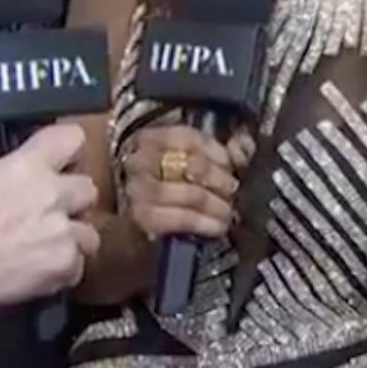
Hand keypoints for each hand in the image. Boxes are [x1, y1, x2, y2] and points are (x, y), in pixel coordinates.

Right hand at [0, 121, 102, 307]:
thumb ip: (15, 170)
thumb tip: (28, 171)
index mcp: (29, 166)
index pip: (73, 138)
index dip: (70, 151)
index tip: (67, 161)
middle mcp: (52, 194)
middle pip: (88, 189)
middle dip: (73, 202)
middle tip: (52, 213)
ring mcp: (63, 231)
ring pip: (90, 232)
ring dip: (72, 239)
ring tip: (45, 247)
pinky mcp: (64, 265)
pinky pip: (78, 265)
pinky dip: (63, 269)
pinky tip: (39, 268)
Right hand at [117, 122, 252, 240]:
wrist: (124, 229)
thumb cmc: (162, 188)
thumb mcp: (183, 160)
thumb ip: (214, 151)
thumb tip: (242, 146)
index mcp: (150, 139)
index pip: (190, 138)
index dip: (219, 152)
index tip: (235, 165)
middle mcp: (140, 161)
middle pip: (194, 165)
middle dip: (221, 181)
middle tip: (234, 192)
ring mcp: (139, 191)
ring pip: (192, 193)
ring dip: (216, 205)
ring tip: (228, 213)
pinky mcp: (142, 219)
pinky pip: (181, 218)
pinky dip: (204, 222)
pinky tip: (216, 227)